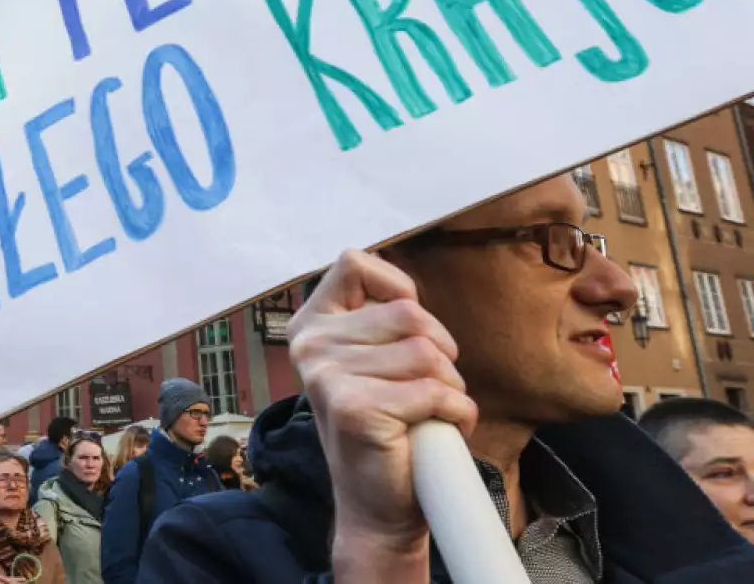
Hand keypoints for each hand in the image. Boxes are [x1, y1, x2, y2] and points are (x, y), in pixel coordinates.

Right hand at [287, 250, 475, 576]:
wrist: (378, 505)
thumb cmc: (386, 426)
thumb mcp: (369, 360)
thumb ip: (376, 321)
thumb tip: (407, 292)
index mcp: (310, 326)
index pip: (353, 263)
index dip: (395, 286)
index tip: (408, 328)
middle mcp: (310, 346)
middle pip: (408, 312)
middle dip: (439, 351)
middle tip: (429, 387)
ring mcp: (327, 377)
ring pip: (427, 352)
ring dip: (450, 385)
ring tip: (432, 412)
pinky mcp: (354, 408)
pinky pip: (436, 390)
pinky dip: (457, 412)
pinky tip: (441, 429)